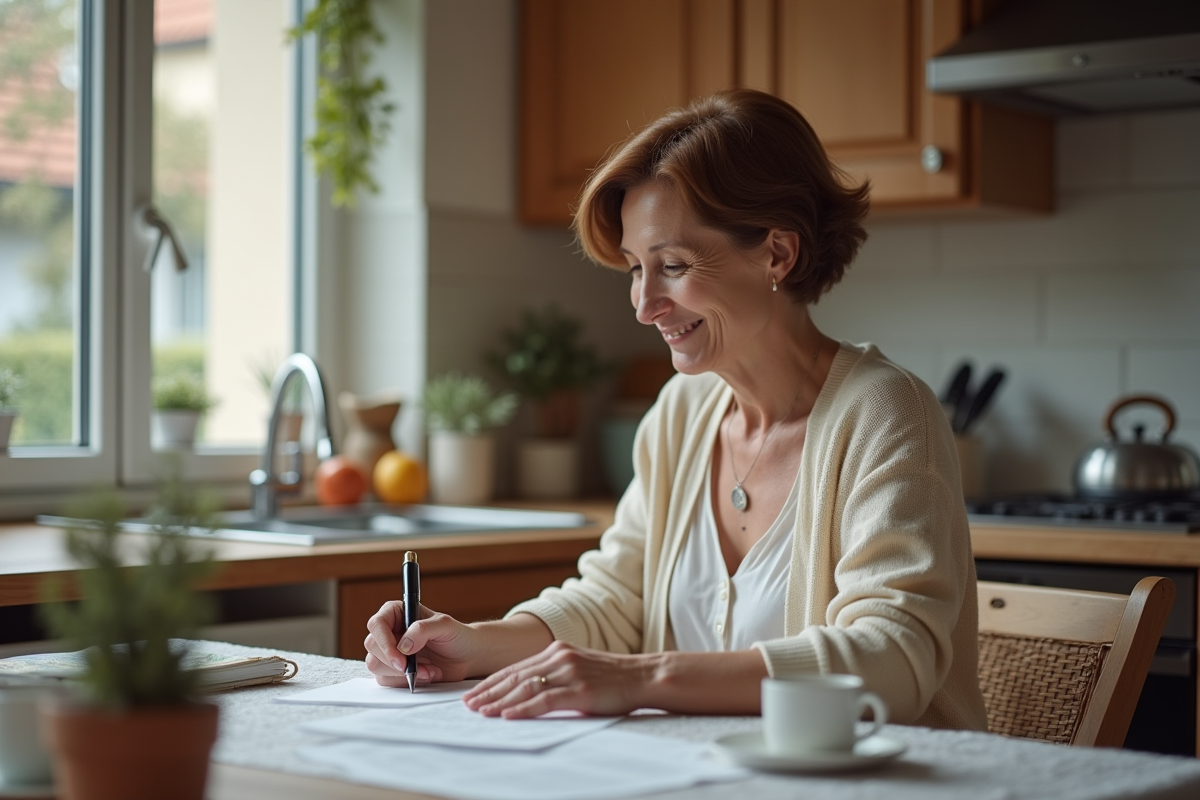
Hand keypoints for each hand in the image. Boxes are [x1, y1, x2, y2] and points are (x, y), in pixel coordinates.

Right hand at [364, 601, 481, 687]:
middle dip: (394, 661)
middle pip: (372, 646)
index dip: (384, 642)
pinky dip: (405, 682)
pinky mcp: (392, 670)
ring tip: (427, 670)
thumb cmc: (457, 636)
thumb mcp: (445, 626)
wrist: (466, 657)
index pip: (377, 624)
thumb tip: (403, 645)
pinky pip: (386, 680)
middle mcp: (389, 631)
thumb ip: (423, 629)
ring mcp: (389, 651)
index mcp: (397, 613)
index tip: (401, 657)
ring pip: (376, 665)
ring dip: (402, 673)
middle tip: (415, 667)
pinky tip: (425, 675)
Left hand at [462, 641, 656, 718]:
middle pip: (515, 677)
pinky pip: (545, 700)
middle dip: (488, 692)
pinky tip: (508, 716)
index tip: (473, 693)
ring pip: (525, 688)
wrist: (644, 676)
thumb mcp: (579, 668)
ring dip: (499, 701)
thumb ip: (555, 674)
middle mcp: (559, 657)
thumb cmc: (612, 678)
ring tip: (481, 712)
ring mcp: (569, 672)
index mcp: (557, 650)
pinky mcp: (579, 690)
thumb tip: (527, 691)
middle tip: (467, 704)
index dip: (492, 682)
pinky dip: (523, 709)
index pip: (516, 668)